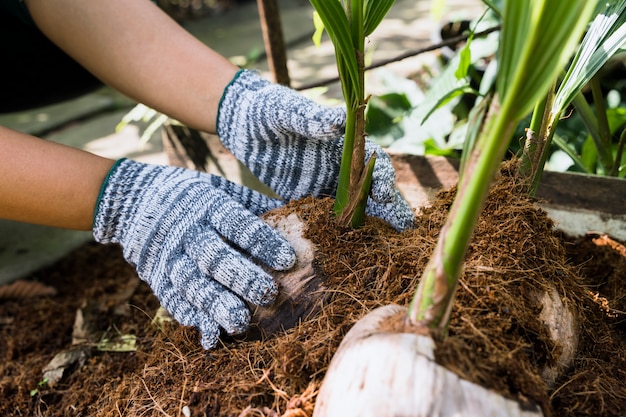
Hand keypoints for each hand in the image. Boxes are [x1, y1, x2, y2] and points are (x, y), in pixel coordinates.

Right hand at [92, 159, 295, 348]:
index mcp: (208, 204)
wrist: (132, 198)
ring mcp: (168, 255)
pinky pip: (171, 298)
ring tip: (240, 325)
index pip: (237, 224)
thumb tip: (292, 213)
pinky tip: (209, 333)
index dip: (262, 242)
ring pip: (191, 283)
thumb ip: (251, 203)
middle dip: (241, 278)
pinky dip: (189, 316)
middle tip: (269, 295)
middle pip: (214, 256)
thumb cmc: (191, 194)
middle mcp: (187, 231)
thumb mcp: (219, 186)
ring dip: (215, 305)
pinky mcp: (154, 275)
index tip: (288, 260)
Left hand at [217, 70, 414, 230]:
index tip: (383, 193)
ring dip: (372, 222)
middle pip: (370, 186)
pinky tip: (350, 248)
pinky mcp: (306, 197)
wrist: (242, 122)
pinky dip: (340, 229)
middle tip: (405, 228)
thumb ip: (311, 117)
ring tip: (390, 244)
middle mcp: (338, 163)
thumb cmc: (268, 109)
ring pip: (354, 204)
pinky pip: (327, 215)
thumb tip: (338, 121)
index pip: (370, 159)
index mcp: (341, 141)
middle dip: (390, 205)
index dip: (380, 175)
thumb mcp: (287, 110)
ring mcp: (324, 182)